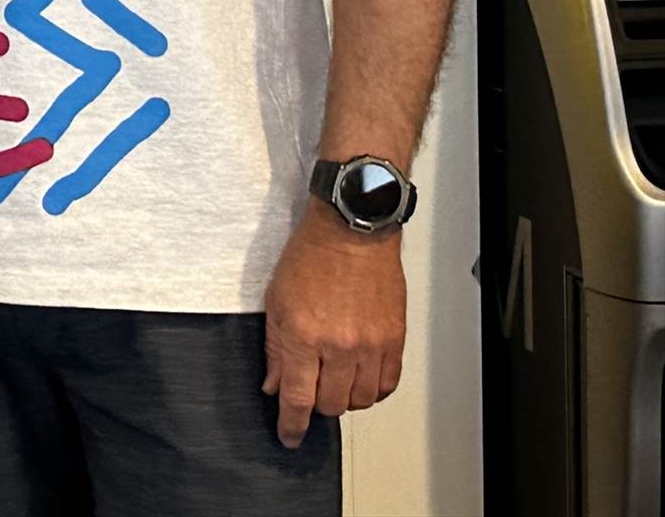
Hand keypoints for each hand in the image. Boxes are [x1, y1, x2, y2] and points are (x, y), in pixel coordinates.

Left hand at [260, 206, 405, 447]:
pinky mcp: (394, 340)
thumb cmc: (311, 257)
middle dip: (315, 406)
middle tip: (309, 393)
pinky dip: (373, 390)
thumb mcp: (276, 302)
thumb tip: (274, 385)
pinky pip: (387, 384)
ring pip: (360, 400)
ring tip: (334, 382)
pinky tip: (360, 380)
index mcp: (305, 336)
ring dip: (345, 399)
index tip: (288, 436)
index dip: (291, 425)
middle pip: (330, 404)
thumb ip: (275, 350)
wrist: (351, 232)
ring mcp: (370, 345)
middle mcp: (340, 346)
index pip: (297, 398)